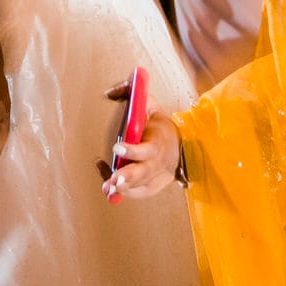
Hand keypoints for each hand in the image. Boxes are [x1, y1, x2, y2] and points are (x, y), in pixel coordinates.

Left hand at [98, 80, 178, 201]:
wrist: (178, 148)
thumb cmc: (157, 125)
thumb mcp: (149, 105)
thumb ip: (131, 94)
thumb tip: (107, 93)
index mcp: (157, 142)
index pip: (147, 149)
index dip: (133, 149)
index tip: (118, 146)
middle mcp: (156, 162)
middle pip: (144, 172)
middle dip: (129, 176)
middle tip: (115, 180)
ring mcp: (154, 177)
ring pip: (139, 186)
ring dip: (123, 188)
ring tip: (108, 189)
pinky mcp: (149, 187)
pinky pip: (135, 193)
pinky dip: (122, 192)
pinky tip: (108, 185)